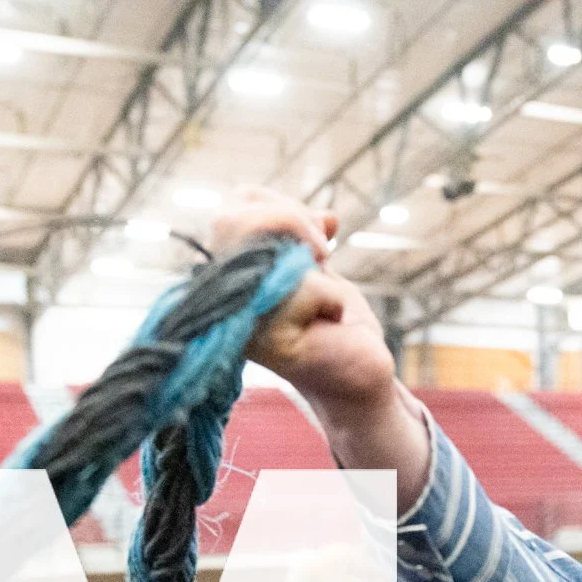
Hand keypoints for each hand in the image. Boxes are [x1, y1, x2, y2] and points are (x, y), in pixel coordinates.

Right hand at [209, 187, 430, 509]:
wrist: (360, 376)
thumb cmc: (335, 322)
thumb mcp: (316, 263)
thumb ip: (305, 234)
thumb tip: (326, 218)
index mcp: (226, 271)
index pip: (234, 205)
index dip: (280, 205)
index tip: (315, 234)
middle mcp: (221, 296)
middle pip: (230, 221)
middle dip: (290, 220)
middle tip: (321, 252)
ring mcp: (239, 321)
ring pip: (273, 251)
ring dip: (315, 267)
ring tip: (323, 295)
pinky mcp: (268, 342)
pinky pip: (309, 288)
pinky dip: (333, 299)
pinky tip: (329, 325)